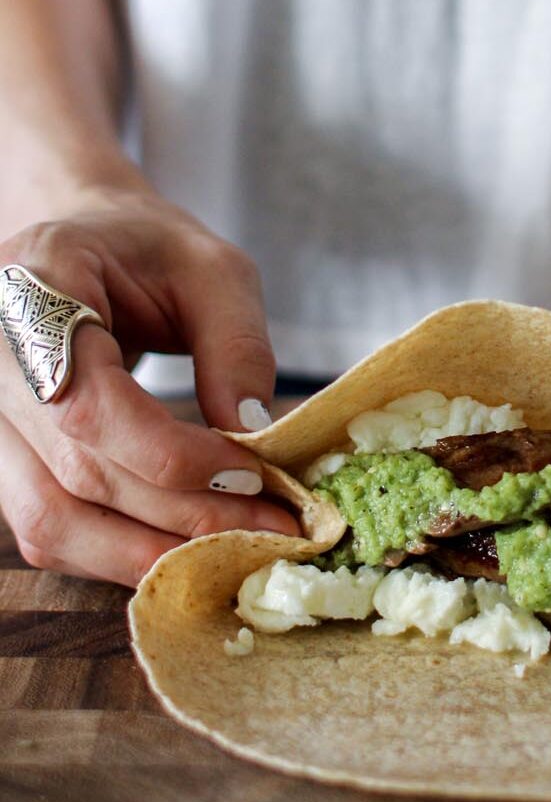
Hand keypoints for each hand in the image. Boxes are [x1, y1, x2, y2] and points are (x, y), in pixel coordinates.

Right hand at [0, 186, 299, 585]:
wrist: (84, 247)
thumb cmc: (150, 251)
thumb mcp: (215, 272)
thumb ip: (237, 345)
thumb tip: (252, 433)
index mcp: (33, 292)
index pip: (90, 407)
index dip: (177, 458)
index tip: (254, 476)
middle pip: (80, 475)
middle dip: (187, 516)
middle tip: (274, 530)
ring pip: (53, 522)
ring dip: (154, 552)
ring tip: (238, 550)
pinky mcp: (5, 460)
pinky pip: (51, 531)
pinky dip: (123, 554)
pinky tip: (190, 548)